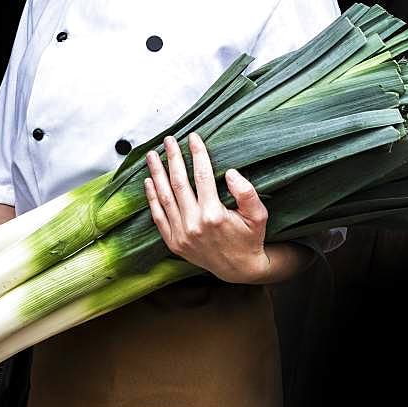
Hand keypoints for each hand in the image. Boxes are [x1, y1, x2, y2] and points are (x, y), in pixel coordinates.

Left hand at [144, 131, 269, 283]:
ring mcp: (181, 234)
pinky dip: (151, 198)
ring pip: (164, 197)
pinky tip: (148, 181)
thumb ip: (247, 193)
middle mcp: (194, 224)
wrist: (239, 269)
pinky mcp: (174, 242)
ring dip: (157, 173)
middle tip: (168, 140)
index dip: (197, 153)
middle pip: (179, 182)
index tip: (193, 137)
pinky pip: (158, 216)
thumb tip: (231, 173)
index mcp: (214, 215)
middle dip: (172, 158)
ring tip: (152, 155)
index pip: (202, 175)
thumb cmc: (250, 238)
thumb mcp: (258, 215)